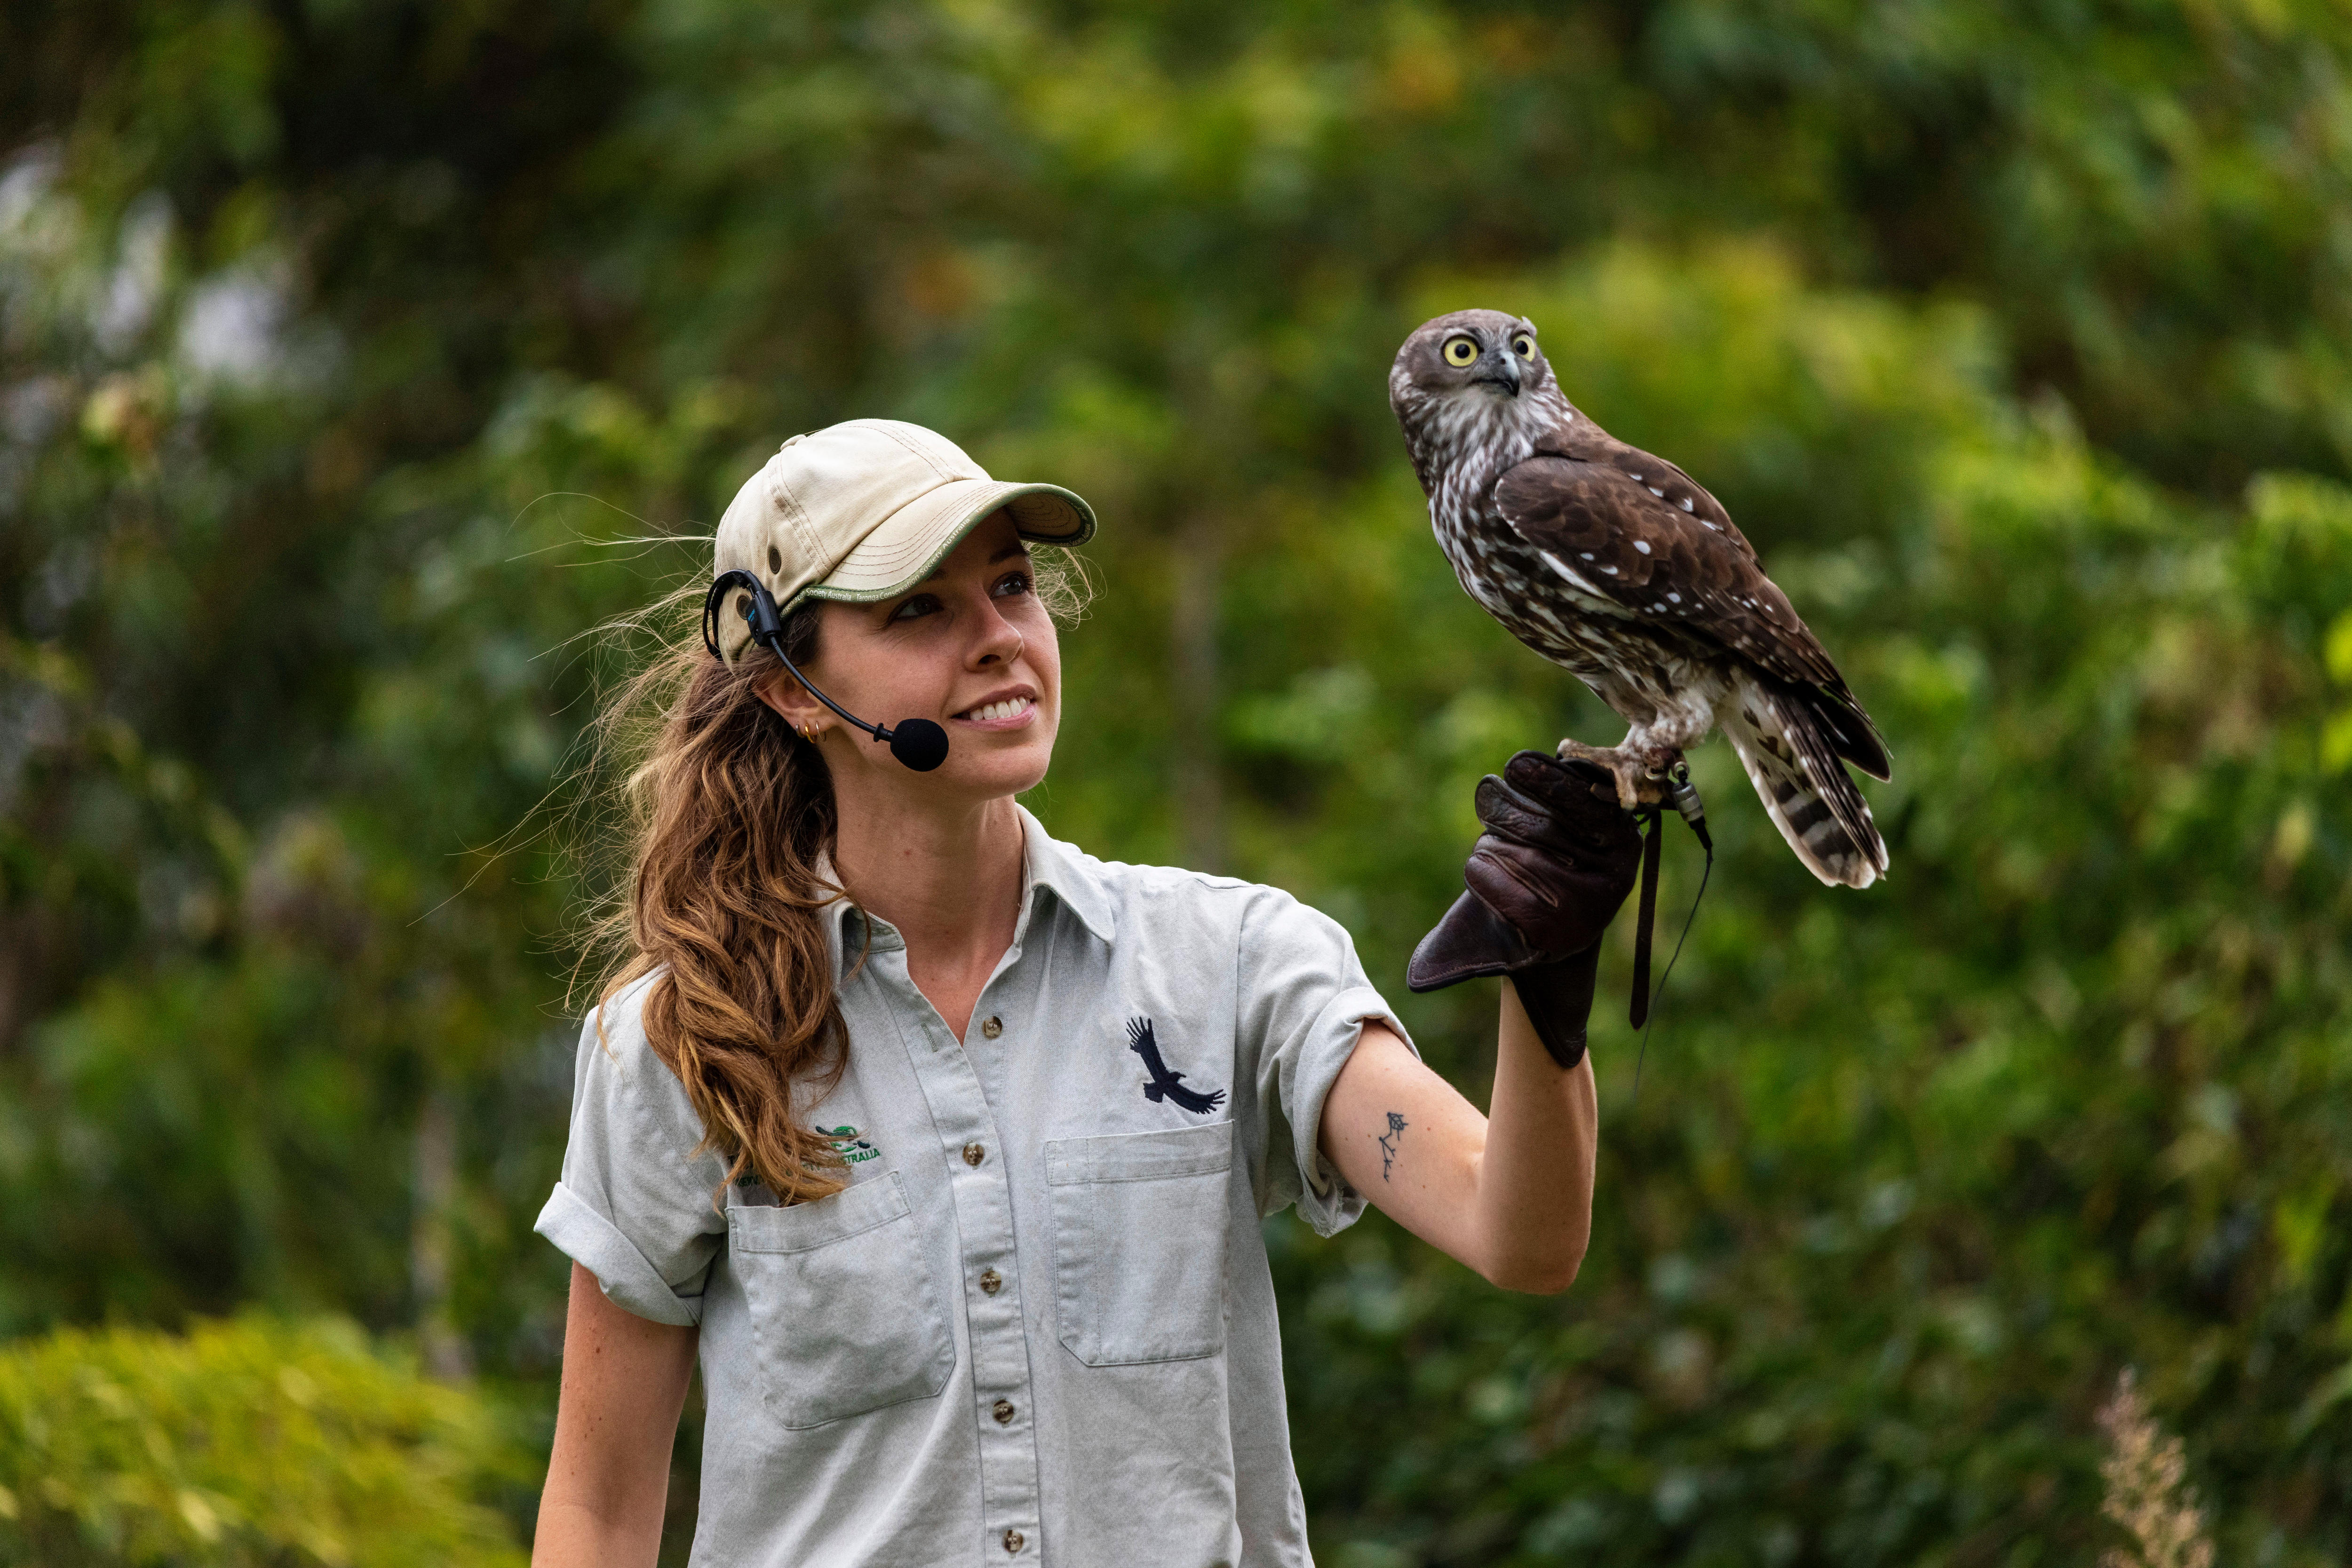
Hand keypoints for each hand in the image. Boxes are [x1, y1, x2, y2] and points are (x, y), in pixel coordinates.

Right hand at [1408, 751, 1642, 1067]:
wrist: (1558, 900)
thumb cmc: (1509, 920)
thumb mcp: (1479, 942)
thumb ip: (1449, 958)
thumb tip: (1416, 979)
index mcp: (1562, 937)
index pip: (1518, 903)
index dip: (1485, 875)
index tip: (1473, 864)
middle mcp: (1598, 905)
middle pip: (1535, 855)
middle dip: (1500, 833)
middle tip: (1485, 827)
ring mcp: (1616, 864)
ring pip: (1557, 819)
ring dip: (1517, 799)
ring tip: (1492, 798)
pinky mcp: (1622, 828)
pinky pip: (1584, 795)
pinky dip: (1550, 775)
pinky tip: (1520, 768)